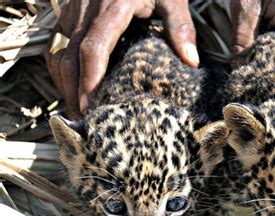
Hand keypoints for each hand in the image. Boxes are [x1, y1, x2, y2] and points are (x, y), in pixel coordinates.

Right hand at [45, 0, 198, 116]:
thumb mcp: (173, 0)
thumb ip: (181, 28)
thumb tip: (191, 62)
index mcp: (113, 6)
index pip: (94, 47)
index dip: (89, 78)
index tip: (90, 105)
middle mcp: (87, 7)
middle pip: (70, 54)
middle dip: (72, 88)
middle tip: (82, 117)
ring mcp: (73, 8)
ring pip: (57, 49)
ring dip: (62, 80)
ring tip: (75, 107)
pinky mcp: (69, 11)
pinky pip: (55, 42)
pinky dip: (58, 66)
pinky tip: (69, 84)